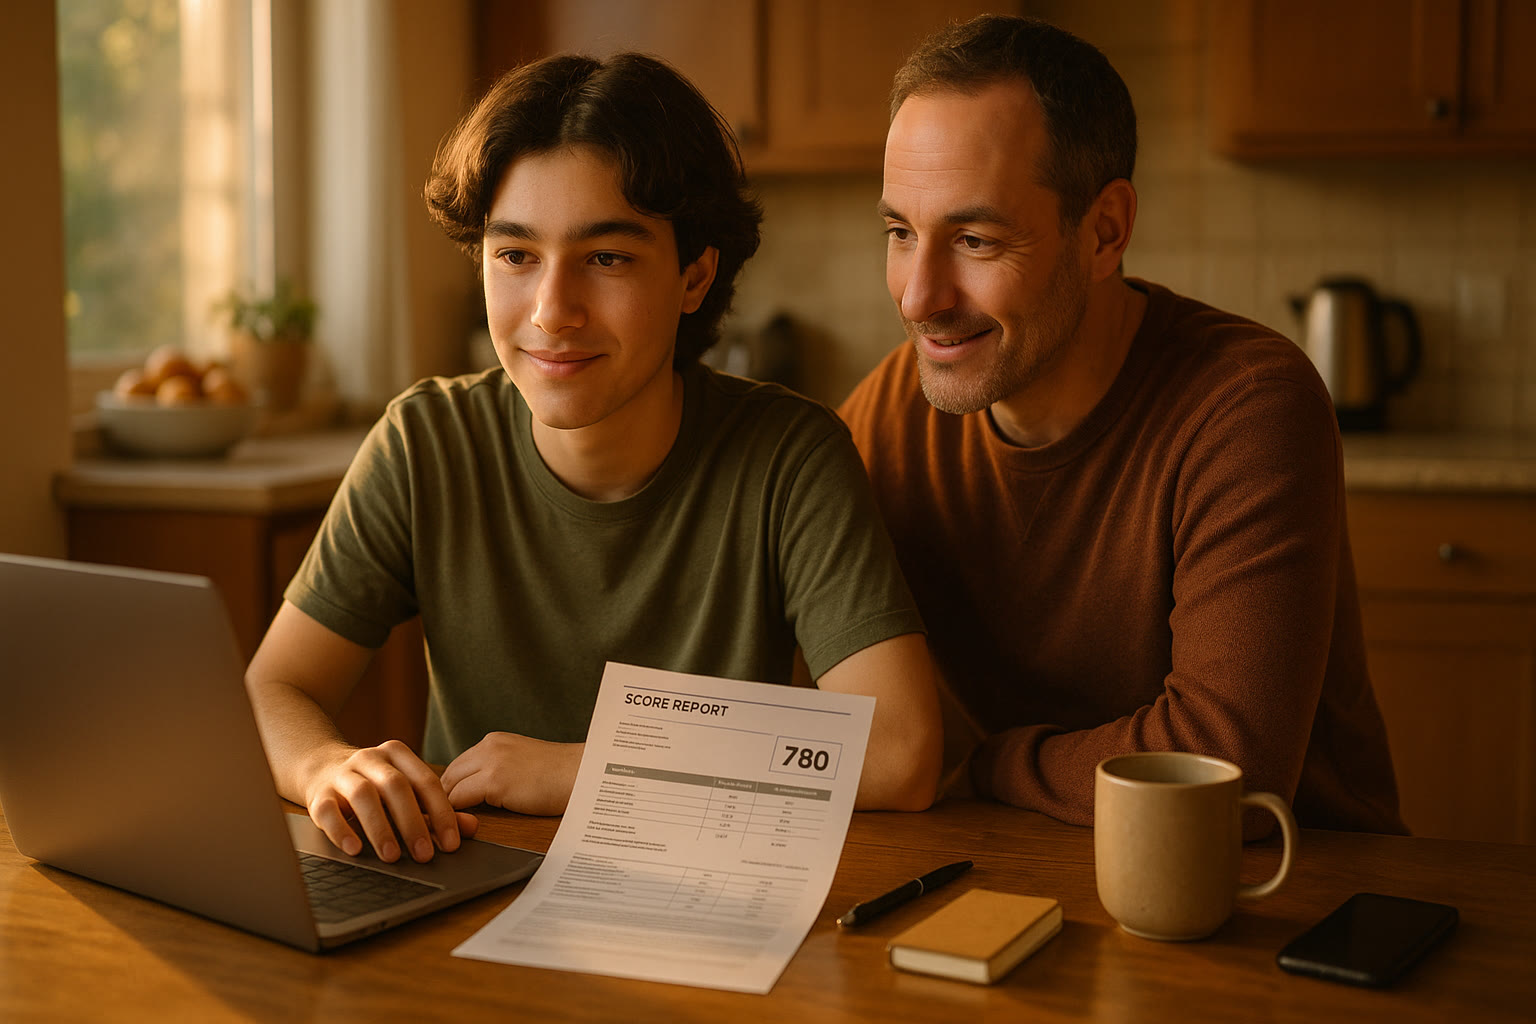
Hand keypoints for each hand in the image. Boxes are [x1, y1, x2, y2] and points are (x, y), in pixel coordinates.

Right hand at [304, 739, 478, 862]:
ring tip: (392, 856)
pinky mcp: (318, 793)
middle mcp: (370, 759)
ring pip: (363, 795)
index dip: (442, 813)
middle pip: (396, 786)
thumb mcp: (406, 793)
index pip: (426, 781)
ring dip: (379, 827)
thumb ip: (437, 810)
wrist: (320, 768)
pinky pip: (328, 810)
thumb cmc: (374, 786)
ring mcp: (342, 774)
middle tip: (424, 855)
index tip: (451, 843)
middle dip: (413, 822)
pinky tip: (354, 849)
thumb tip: (471, 828)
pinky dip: (341, 830)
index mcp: (398, 755)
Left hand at [441, 733, 582, 816]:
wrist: (583, 774)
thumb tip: (476, 793)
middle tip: (441, 823)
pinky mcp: (494, 781)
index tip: (449, 808)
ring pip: (448, 788)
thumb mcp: (522, 763)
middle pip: (447, 775)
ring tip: (447, 828)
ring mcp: (490, 762)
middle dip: (442, 800)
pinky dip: (455, 815)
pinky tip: (459, 828)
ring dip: (446, 809)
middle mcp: (488, 747)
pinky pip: (459, 801)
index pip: (458, 766)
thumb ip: (499, 770)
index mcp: (494, 742)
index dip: (450, 789)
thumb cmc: (560, 777)